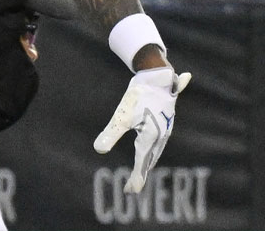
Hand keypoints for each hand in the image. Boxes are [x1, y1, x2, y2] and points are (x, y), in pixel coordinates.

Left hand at [94, 67, 191, 193]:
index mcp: (151, 138)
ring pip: (156, 150)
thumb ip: (111, 133)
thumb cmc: (140, 93)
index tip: (129, 191)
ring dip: (148, 162)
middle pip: (150, 159)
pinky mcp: (166, 120)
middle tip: (132, 187)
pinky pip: (160, 140)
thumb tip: (98, 149)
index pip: (142, 163)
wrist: (158, 74)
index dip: (135, 178)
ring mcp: (165, 128)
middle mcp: (161, 136)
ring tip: (142, 171)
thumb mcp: (122, 114)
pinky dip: (154, 149)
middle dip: (141, 173)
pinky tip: (153, 148)